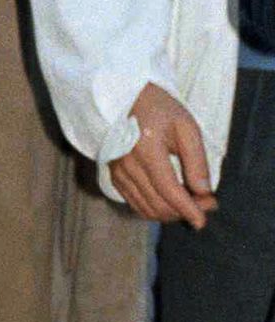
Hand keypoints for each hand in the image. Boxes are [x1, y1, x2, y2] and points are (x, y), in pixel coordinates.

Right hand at [111, 84, 216, 227]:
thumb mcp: (186, 127)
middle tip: (205, 206)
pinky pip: (136, 204)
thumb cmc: (159, 109)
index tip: (202, 221)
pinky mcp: (115, 179)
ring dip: (170, 213)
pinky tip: (171, 202)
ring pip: (146, 208)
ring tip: (191, 205)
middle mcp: (129, 165)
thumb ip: (196, 160)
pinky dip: (155, 209)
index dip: (187, 208)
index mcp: (147, 148)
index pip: (168, 189)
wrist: (124, 100)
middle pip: (157, 203)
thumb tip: (204, 192)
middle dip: (183, 211)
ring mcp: (119, 174)